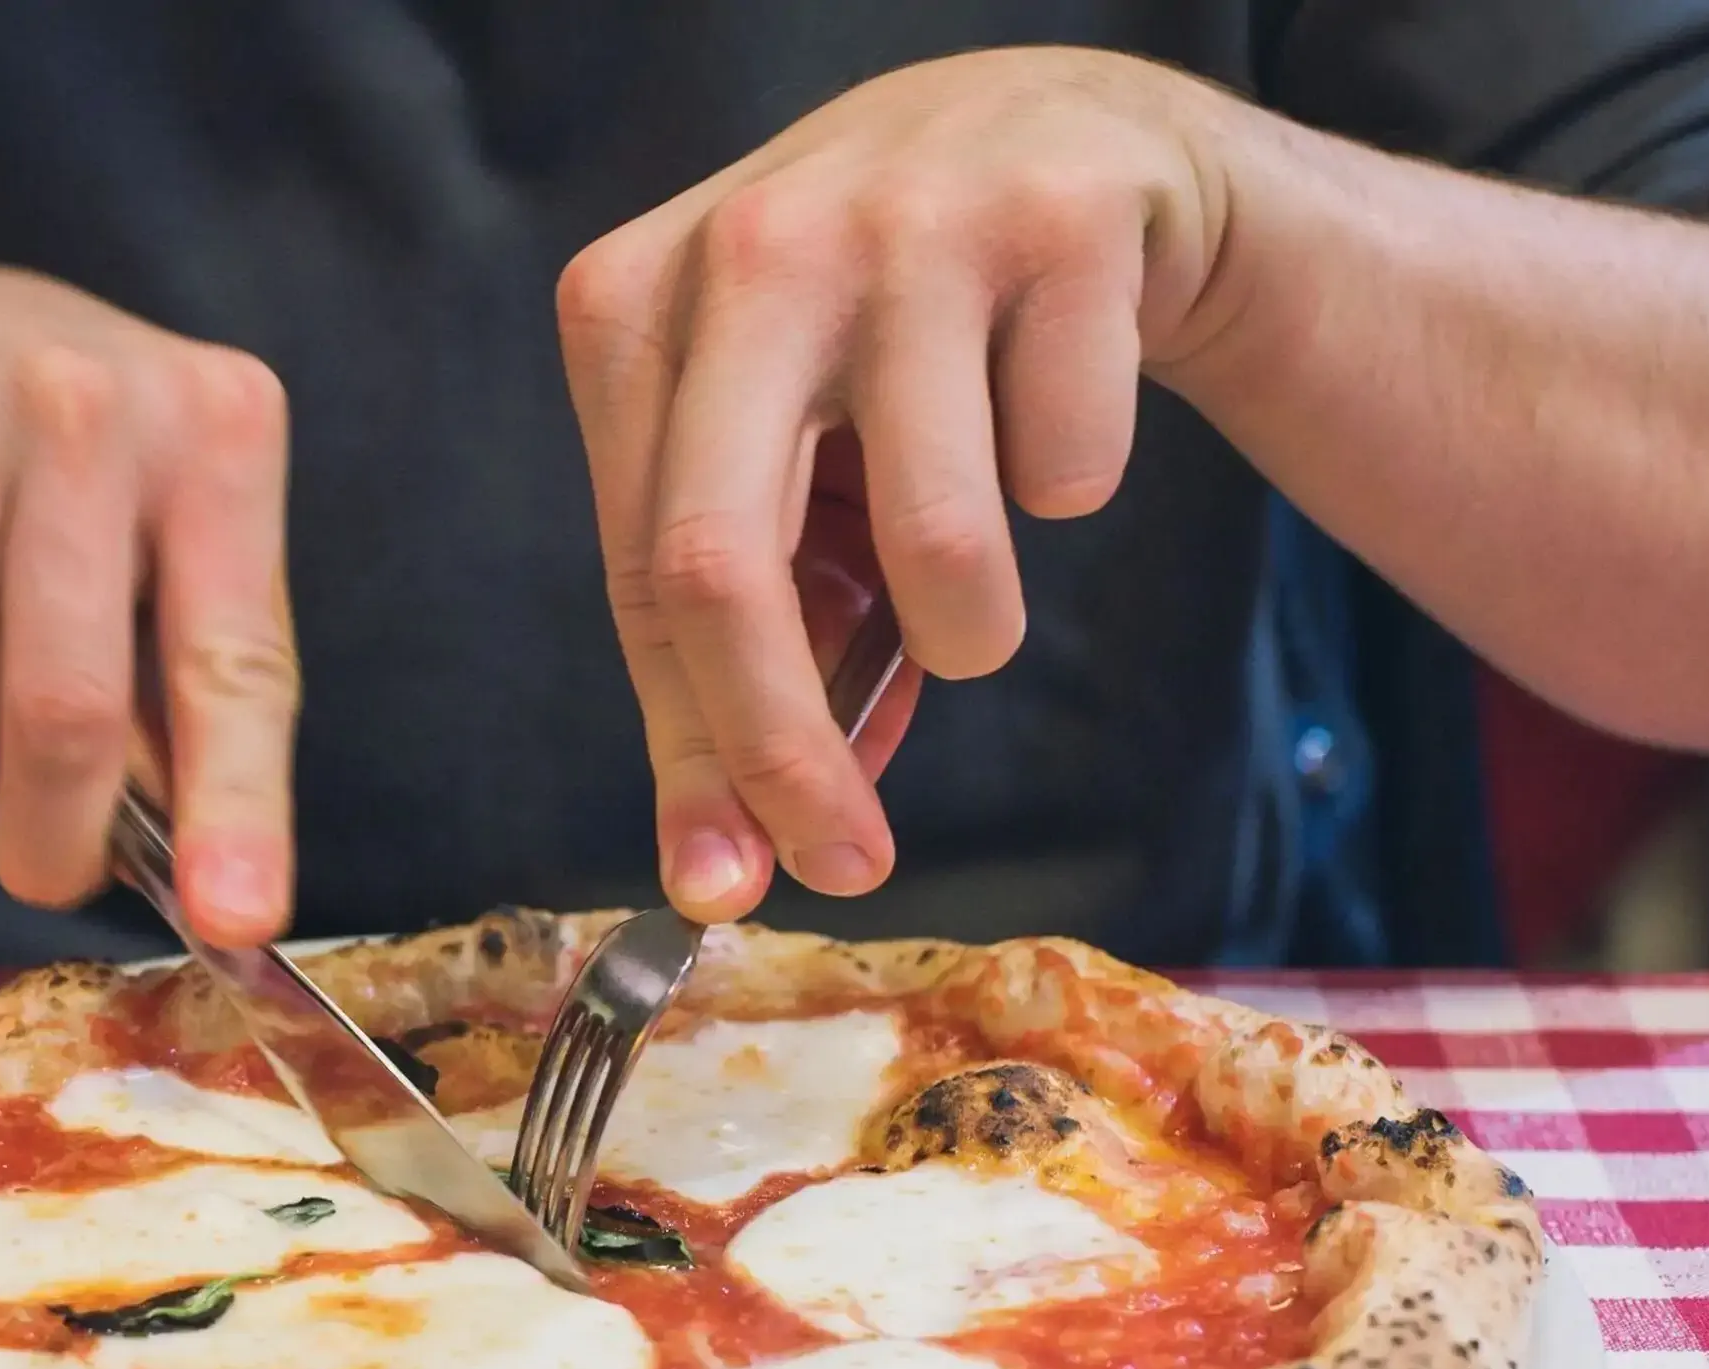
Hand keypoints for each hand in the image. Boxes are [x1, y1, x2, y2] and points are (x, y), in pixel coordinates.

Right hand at [0, 266, 297, 944]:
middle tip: (54, 872)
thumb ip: (206, 673)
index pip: (233, 660)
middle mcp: (83, 416)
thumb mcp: (186, 517)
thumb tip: (203, 868)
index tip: (234, 918)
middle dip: (62, 839)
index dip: (237, 808)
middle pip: (68, 715)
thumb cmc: (81, 458)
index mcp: (214, 428)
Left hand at [557, 50, 1241, 918]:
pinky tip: (1055, 403)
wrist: (1069, 143)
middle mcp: (748, 249)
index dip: (692, 755)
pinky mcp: (1058, 218)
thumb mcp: (787, 467)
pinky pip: (1072, 472)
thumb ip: (759, 647)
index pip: (646, 576)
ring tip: (979, 585)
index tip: (731, 885)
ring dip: (973, 633)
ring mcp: (902, 219)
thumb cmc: (888, 346)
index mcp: (636, 309)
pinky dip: (1072, 485)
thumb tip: (734, 858)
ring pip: (935, 545)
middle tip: (849, 861)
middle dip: (786, 757)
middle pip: (723, 568)